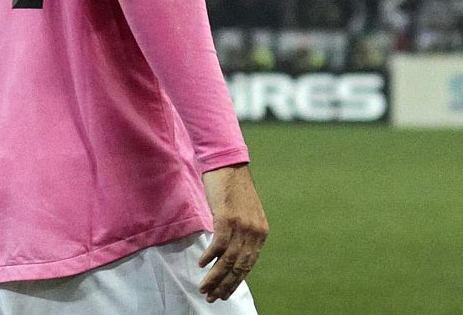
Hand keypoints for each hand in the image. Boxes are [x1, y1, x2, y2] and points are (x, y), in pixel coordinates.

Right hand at [198, 164, 268, 302]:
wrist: (229, 165)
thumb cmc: (233, 190)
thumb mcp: (244, 215)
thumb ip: (241, 235)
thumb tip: (229, 257)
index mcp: (261, 232)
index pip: (249, 264)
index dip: (235, 281)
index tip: (224, 294)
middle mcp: (254, 230)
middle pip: (239, 266)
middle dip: (225, 285)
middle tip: (212, 297)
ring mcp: (242, 224)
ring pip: (228, 260)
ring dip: (214, 276)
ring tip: (204, 288)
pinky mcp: (227, 217)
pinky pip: (218, 245)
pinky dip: (209, 257)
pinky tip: (201, 264)